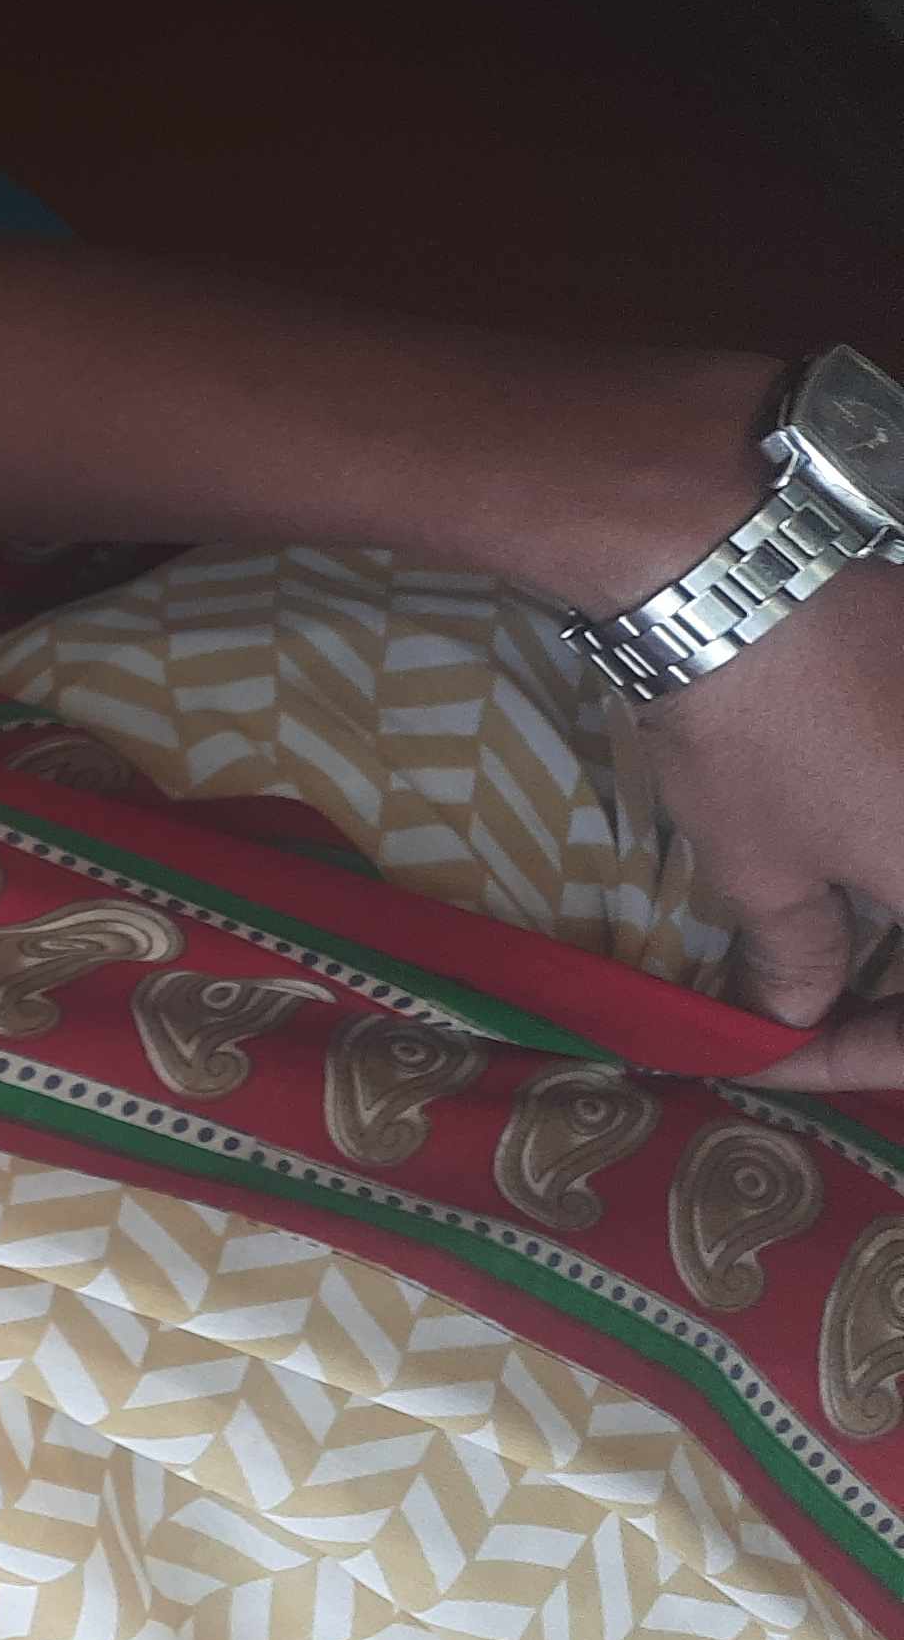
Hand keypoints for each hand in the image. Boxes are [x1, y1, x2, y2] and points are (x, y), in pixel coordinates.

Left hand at [635, 565, 903, 1086]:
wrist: (751, 580)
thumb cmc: (759, 743)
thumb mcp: (764, 873)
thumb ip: (800, 957)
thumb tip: (800, 1011)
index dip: (868, 1055)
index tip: (780, 1058)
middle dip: (895, 1003)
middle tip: (823, 1022)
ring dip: (899, 932)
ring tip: (839, 963)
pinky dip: (898, 865)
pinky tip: (862, 879)